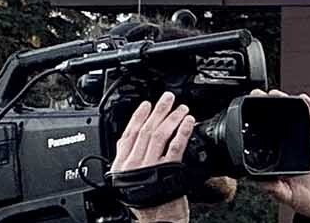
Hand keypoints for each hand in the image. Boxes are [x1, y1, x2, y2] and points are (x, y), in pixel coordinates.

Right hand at [111, 92, 194, 222]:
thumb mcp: (129, 178)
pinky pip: (176, 146)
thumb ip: (128, 157)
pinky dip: (182, 131)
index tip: (146, 105)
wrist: (157, 218)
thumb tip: (130, 136)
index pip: (128, 135)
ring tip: (182, 108)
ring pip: (160, 135)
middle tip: (168, 99)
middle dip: (158, 112)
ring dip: (172, 118)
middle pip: (146, 131)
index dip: (138, 117)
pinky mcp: (168, 170)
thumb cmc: (146, 199)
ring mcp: (151, 167)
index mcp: (121, 165)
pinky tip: (188, 122)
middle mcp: (134, 165)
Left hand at [256, 91, 309, 221]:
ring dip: (289, 105)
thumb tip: (253, 180)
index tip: (247, 113)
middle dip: (271, 108)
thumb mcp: (285, 195)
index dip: (258, 125)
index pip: (268, 138)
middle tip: (260, 96)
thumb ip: (272, 187)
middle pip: (282, 123)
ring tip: (277, 94)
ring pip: (298, 118)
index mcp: (282, 160)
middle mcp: (295, 148)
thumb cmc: (308, 200)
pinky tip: (304, 100)